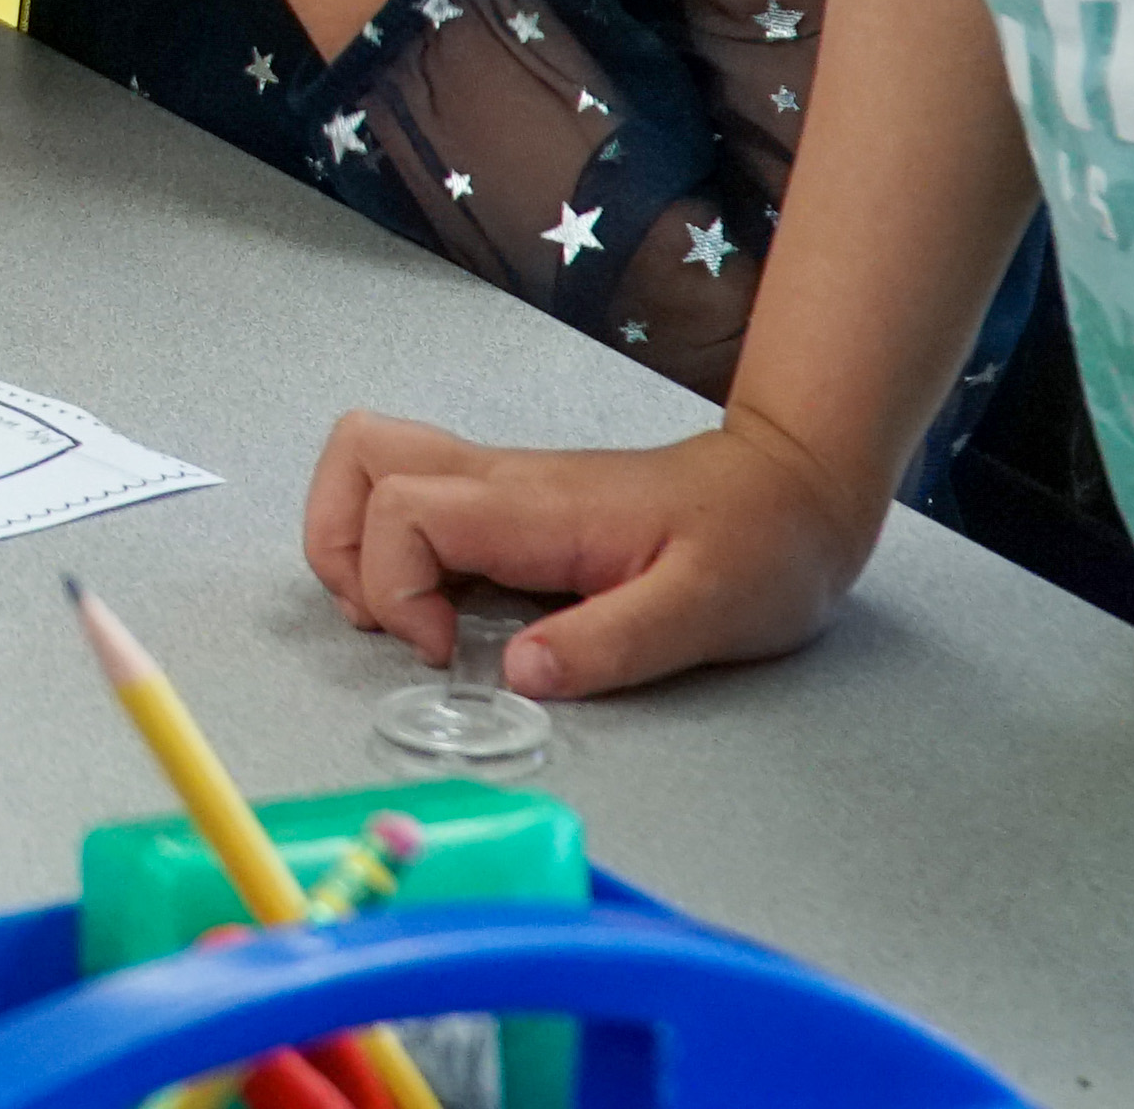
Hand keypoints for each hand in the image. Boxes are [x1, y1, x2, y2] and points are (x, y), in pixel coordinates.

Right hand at [304, 408, 883, 700]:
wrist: (793, 490)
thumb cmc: (759, 547)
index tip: (446, 654)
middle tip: (392, 626)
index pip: (403, 508)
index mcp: (539, 506)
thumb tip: (519, 677)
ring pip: (372, 462)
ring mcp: (501, 484)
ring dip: (353, 540)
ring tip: (400, 616)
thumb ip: (610, 644)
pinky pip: (409, 496)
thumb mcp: (705, 612)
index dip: (394, 587)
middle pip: (359, 456)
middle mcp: (503, 480)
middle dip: (339, 547)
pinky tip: (439, 609)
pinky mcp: (509, 502)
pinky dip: (389, 549)